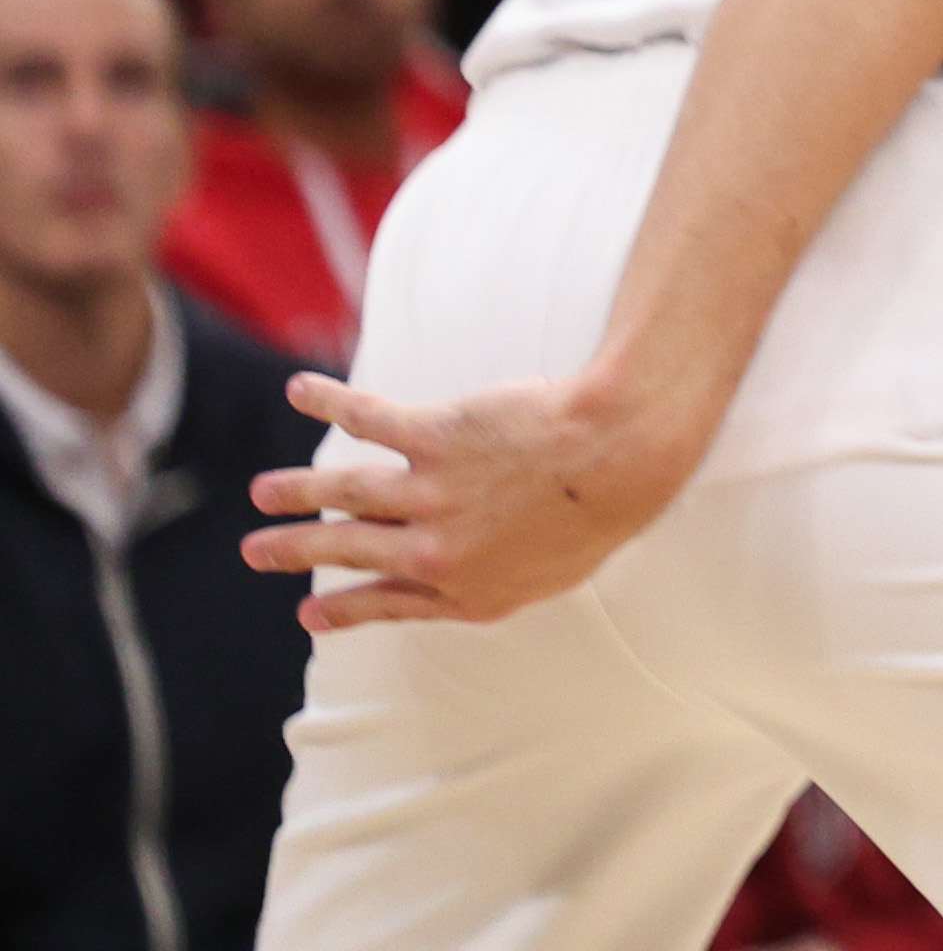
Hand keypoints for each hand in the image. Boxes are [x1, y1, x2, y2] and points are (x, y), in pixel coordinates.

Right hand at [249, 365, 708, 629]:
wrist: (621, 454)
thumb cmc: (606, 509)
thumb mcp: (552, 574)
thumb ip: (502, 583)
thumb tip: (480, 590)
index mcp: (466, 591)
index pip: (387, 602)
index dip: (345, 609)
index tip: (308, 616)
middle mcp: (434, 550)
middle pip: (349, 549)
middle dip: (297, 552)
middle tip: (255, 551)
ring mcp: (429, 493)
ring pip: (343, 493)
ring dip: (297, 491)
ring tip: (263, 491)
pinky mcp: (435, 437)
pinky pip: (366, 418)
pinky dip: (329, 403)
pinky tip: (301, 392)